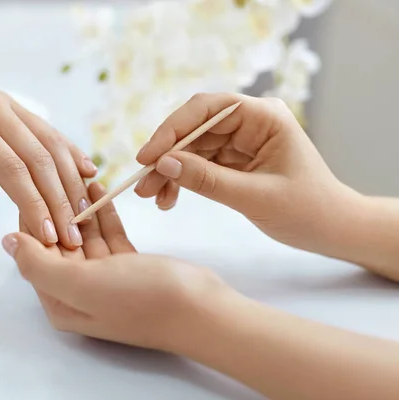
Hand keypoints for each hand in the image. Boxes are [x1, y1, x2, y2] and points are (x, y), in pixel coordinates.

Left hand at [3, 182, 229, 352]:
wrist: (202, 310)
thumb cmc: (142, 299)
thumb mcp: (83, 284)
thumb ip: (39, 264)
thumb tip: (7, 242)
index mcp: (61, 302)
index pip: (34, 253)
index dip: (31, 218)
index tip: (27, 183)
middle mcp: (78, 292)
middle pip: (58, 242)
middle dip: (56, 207)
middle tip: (53, 170)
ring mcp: (105, 279)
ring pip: (84, 235)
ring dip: (79, 206)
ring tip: (76, 172)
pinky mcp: (128, 266)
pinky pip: (107, 234)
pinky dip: (103, 213)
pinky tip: (98, 187)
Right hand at [134, 92, 359, 253]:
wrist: (331, 230)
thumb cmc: (306, 210)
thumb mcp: (253, 197)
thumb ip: (206, 179)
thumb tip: (164, 164)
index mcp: (264, 117)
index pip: (208, 109)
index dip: (173, 129)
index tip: (148, 157)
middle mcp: (250, 122)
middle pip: (195, 129)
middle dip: (167, 156)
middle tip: (143, 185)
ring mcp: (241, 140)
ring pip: (193, 148)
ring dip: (171, 172)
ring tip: (154, 198)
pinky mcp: (235, 160)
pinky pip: (200, 164)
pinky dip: (183, 180)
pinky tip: (169, 199)